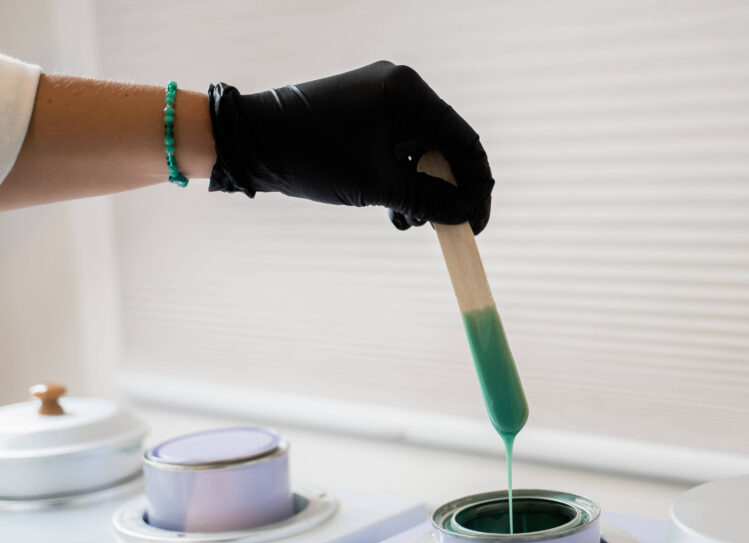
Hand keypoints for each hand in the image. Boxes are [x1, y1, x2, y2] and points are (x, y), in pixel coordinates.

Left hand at [207, 61, 493, 233]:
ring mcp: (383, 101)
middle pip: (446, 147)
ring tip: (408, 221)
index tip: (476, 223)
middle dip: (447, 192)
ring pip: (423, 153)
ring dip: (423, 192)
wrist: (251, 143)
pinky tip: (395, 211)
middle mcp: (401, 89)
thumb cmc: (312, 156)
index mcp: (409, 93)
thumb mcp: (379, 186)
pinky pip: (401, 150)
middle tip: (445, 227)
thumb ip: (429, 200)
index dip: (476, 186)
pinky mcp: (368, 116)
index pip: (464, 141)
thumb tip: (465, 214)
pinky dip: (403, 180)